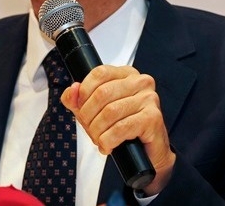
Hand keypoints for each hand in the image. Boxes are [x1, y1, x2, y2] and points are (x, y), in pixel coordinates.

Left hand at [61, 65, 175, 195]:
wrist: (149, 152)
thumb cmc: (124, 128)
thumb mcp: (94, 111)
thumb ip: (78, 99)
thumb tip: (72, 90)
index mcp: (126, 74)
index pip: (99, 73)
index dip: (84, 93)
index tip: (81, 109)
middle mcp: (140, 82)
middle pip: (102, 93)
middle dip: (89, 116)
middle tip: (90, 129)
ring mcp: (148, 99)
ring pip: (110, 112)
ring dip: (98, 131)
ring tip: (99, 139)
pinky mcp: (152, 117)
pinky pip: (120, 128)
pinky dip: (108, 141)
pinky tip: (108, 146)